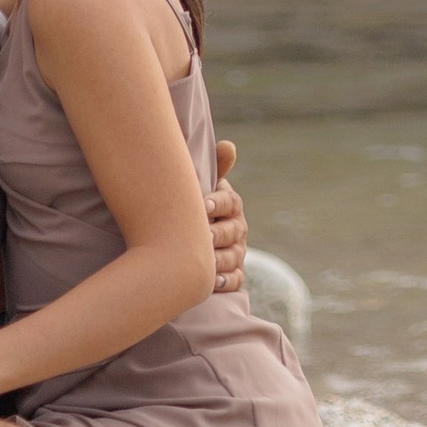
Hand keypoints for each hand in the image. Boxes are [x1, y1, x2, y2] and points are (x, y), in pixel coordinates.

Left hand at [208, 138, 246, 297]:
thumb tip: (228, 145)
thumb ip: (214, 167)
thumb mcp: (203, 186)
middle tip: (202, 236)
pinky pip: (235, 280)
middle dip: (218, 233)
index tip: (203, 205)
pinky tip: (212, 281)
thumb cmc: (194, 207)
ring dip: (219, 258)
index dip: (219, 203)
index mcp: (231, 205)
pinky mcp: (233, 274)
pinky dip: (225, 281)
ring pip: (233, 256)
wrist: (188, 238)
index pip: (232, 201)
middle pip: (233, 231)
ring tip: (204, 260)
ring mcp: (236, 252)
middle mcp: (237, 228)